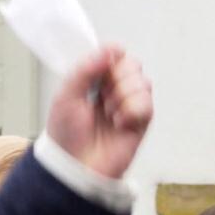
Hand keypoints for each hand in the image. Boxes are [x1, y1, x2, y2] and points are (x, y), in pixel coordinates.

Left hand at [46, 44, 152, 179]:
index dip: (111, 57)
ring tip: (109, 114)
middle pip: (133, 65)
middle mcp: (115, 89)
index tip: (101, 67)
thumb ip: (86, 68)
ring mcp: (130, 104)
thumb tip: (112, 50)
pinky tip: (119, 123)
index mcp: (95, 78)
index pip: (114, 54)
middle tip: (101, 97)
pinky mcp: (142, 122)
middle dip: (118, 79)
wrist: (76, 164)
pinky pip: (147, 104)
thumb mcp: (66, 94)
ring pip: (143, 83)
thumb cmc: (66, 133)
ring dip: (123, 97)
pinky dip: (132, 111)